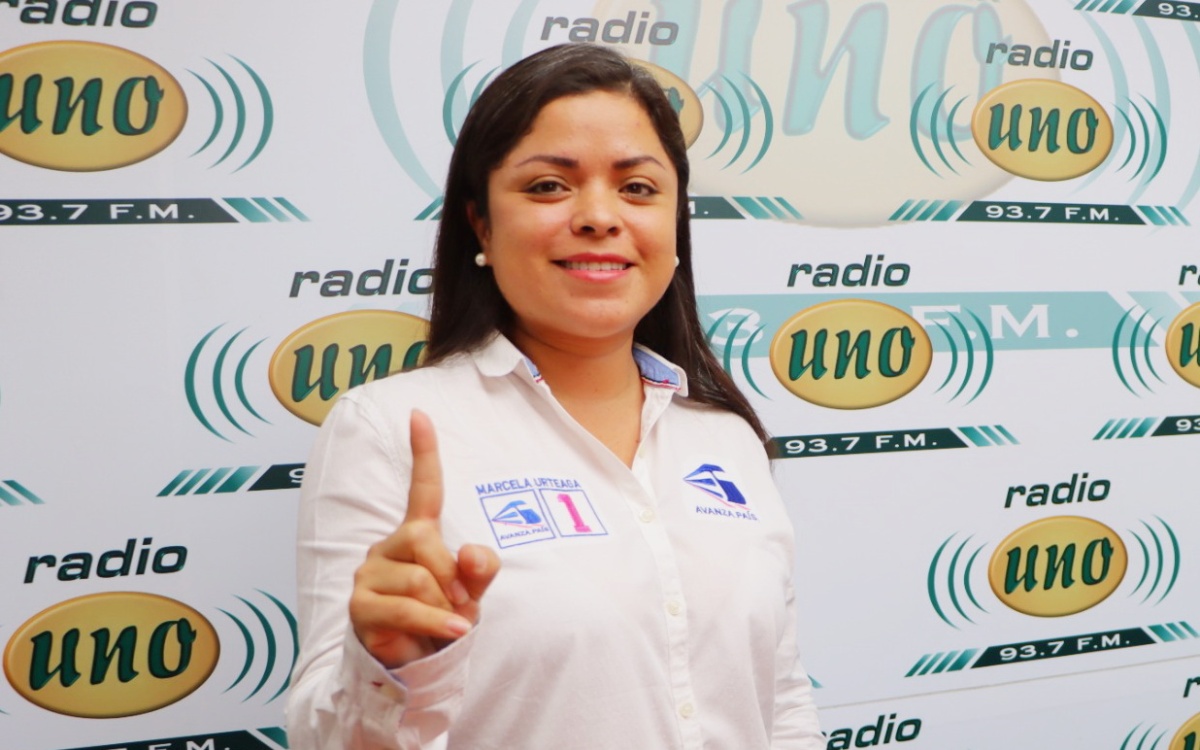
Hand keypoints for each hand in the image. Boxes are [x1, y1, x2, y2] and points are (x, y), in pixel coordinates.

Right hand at [349, 409, 500, 668]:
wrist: (414, 666)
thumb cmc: (442, 620)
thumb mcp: (471, 593)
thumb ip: (480, 569)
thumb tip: (472, 555)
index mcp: (416, 535)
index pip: (423, 488)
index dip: (423, 451)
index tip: (420, 414)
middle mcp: (388, 547)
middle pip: (425, 540)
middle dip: (451, 574)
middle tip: (463, 602)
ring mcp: (369, 575)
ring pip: (418, 577)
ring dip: (445, 605)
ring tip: (449, 621)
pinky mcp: (360, 605)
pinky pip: (407, 607)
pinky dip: (437, 621)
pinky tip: (454, 631)